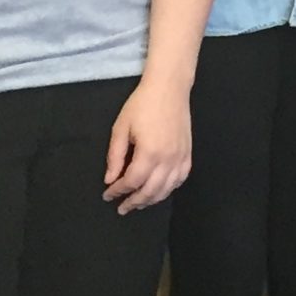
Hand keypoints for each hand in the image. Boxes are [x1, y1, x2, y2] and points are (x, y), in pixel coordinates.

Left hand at [103, 80, 191, 213]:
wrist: (169, 87)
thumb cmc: (142, 104)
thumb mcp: (121, 128)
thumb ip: (115, 156)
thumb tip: (110, 179)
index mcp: (149, 152)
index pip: (132, 181)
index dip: (117, 191)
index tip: (107, 195)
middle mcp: (168, 158)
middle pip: (151, 191)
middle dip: (134, 202)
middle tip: (121, 207)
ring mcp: (181, 156)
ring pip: (167, 188)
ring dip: (152, 199)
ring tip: (138, 203)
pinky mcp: (188, 152)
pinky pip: (181, 178)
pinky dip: (170, 188)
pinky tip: (160, 190)